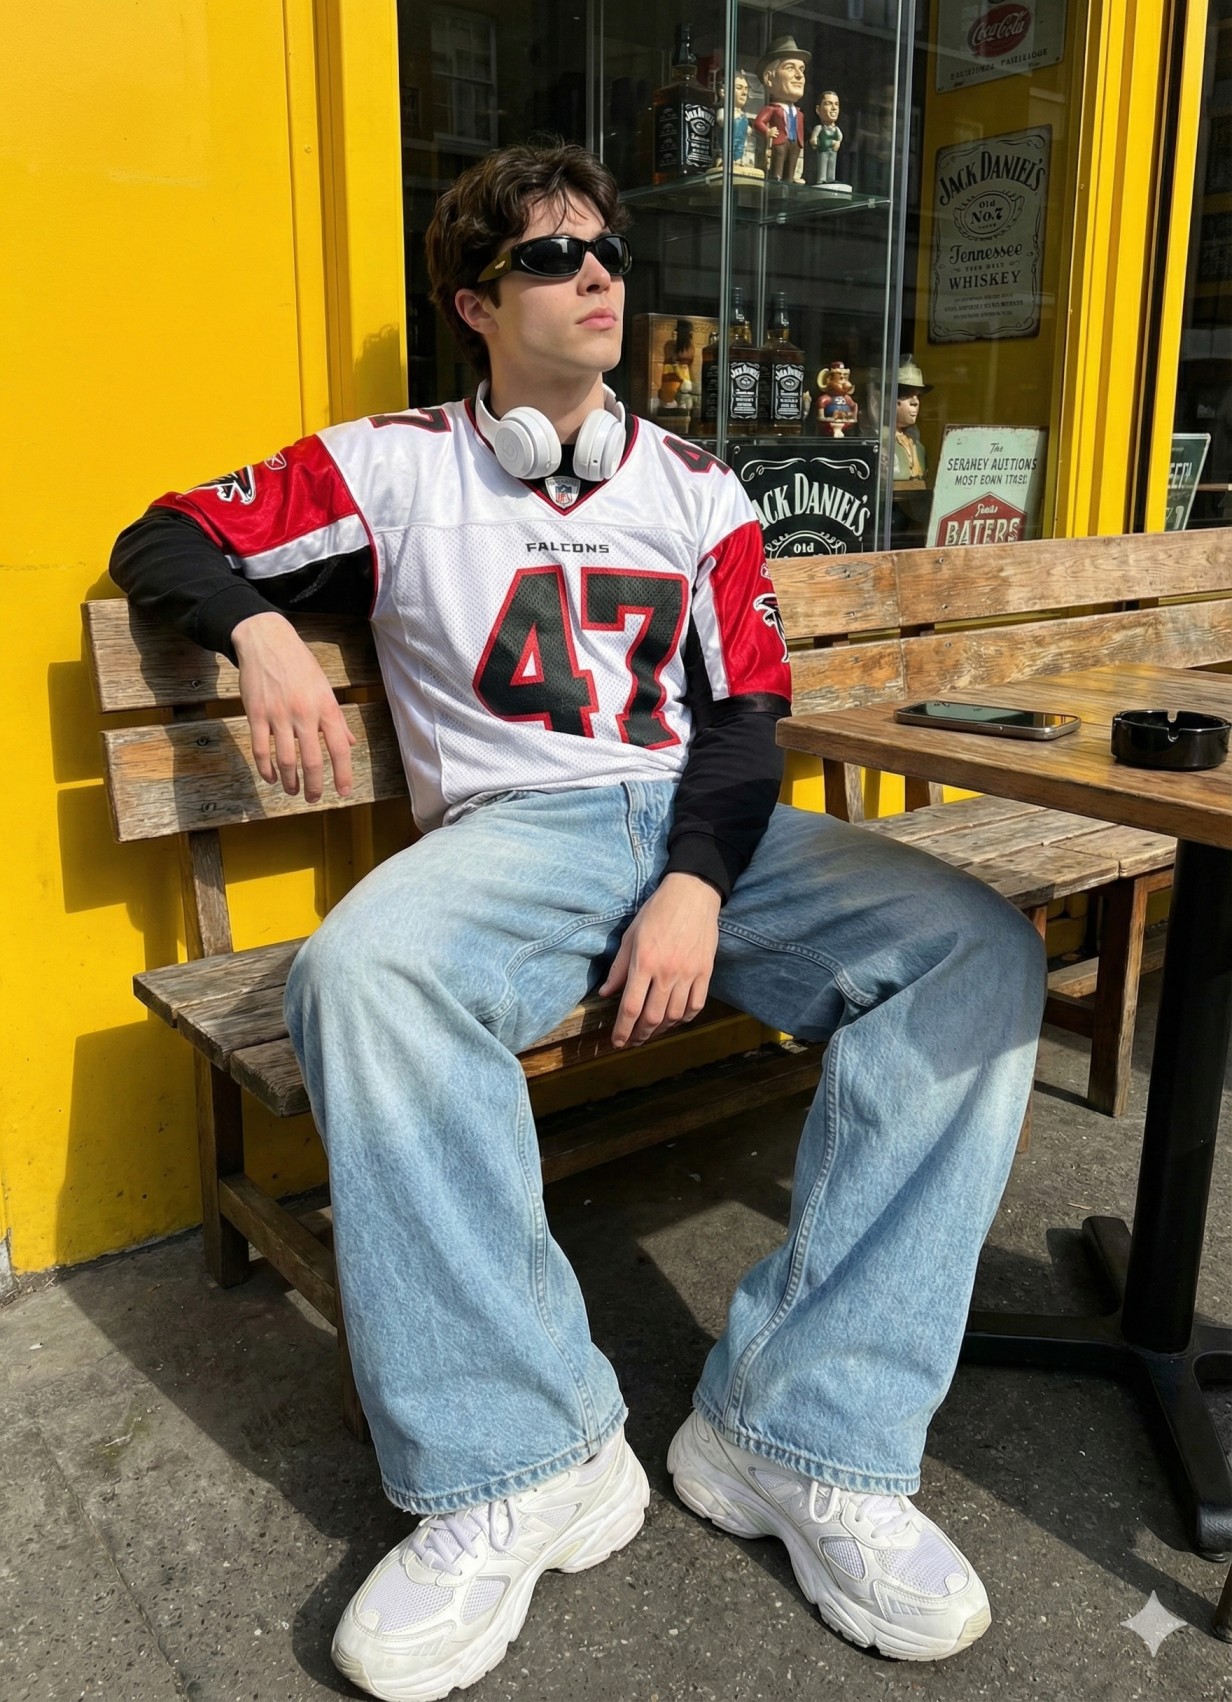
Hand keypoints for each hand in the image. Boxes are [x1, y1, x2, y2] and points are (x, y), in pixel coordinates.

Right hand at [232, 611, 355, 802]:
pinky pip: (260, 749)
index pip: (339, 748)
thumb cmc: (300, 664)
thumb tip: (350, 743)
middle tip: (313, 798)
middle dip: (314, 785)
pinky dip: (266, 769)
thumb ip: (337, 719)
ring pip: (285, 759)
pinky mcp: (256, 714)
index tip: (343, 792)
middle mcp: (304, 713)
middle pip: (312, 760)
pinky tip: (271, 777)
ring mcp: (278, 715)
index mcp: (325, 707)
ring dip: (290, 781)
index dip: (343, 774)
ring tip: (293, 790)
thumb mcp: (325, 687)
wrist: (266, 641)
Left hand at [599, 872, 720, 1047]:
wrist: (693, 894)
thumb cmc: (657, 912)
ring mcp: (689, 974)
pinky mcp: (705, 972)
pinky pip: (696, 1005)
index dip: (622, 1030)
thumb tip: (605, 994)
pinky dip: (685, 1018)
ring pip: (675, 1016)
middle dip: (640, 1036)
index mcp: (644, 962)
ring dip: (661, 1030)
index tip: (617, 1042)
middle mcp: (667, 972)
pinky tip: (675, 1020)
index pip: (630, 1008)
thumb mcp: (631, 936)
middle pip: (652, 1018)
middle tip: (632, 1042)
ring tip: (650, 1032)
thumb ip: (619, 968)